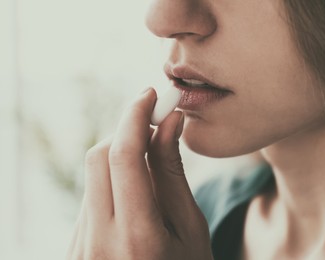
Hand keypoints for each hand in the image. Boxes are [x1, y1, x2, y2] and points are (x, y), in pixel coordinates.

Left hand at [67, 88, 212, 259]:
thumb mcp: (191, 226)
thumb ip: (172, 172)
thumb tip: (169, 122)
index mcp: (138, 238)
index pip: (124, 156)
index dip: (135, 116)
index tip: (149, 96)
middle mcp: (99, 242)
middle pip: (100, 156)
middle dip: (126, 131)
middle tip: (153, 124)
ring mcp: (81, 247)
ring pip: (93, 176)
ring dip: (120, 157)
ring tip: (150, 168)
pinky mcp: (74, 247)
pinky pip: (90, 197)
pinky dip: (111, 182)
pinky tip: (134, 194)